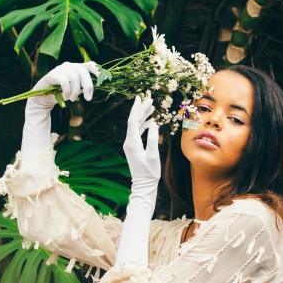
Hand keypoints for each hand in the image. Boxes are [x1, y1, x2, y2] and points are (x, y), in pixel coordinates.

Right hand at [21, 61, 98, 166]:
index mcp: (76, 68)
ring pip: (74, 78)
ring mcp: (61, 69)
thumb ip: (83, 87)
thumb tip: (93, 89)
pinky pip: (65, 82)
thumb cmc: (62, 93)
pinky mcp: (53, 74)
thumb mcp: (75, 90)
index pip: (89, 65)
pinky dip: (67, 91)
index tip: (104, 80)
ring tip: (73, 99)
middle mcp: (69, 66)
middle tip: (88, 99)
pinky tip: (66, 97)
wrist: (44, 97)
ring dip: (75, 92)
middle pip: (83, 72)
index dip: (97, 70)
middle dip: (88, 86)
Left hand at [115, 97, 159, 266]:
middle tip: (149, 100)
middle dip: (141, 110)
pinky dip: (143, 125)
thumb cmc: (149, 172)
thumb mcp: (153, 155)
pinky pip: (137, 132)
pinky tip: (150, 122)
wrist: (143, 184)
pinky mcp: (133, 148)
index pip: (132, 121)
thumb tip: (154, 124)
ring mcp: (130, 145)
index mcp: (132, 142)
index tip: (140, 98)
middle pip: (133, 121)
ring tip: (151, 108)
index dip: (136, 109)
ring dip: (143, 117)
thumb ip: (153, 139)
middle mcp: (128, 142)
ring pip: (135, 126)